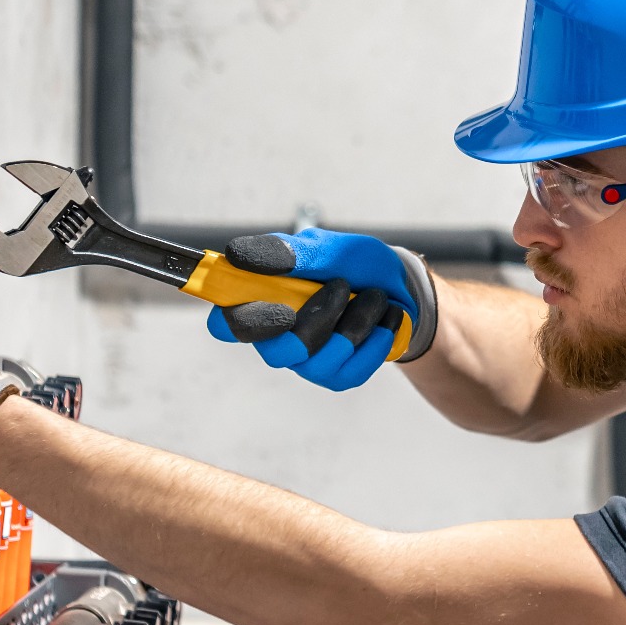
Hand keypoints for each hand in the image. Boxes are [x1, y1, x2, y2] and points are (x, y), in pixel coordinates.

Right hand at [205, 228, 437, 390]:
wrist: (399, 285)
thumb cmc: (351, 263)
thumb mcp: (324, 248)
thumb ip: (285, 253)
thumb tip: (235, 255)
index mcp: (261, 302)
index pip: (225, 323)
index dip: (237, 321)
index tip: (277, 306)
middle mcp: (276, 338)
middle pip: (276, 353)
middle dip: (315, 320)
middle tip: (341, 285)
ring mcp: (306, 362)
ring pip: (318, 361)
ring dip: (355, 322)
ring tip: (374, 295)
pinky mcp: (336, 377)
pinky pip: (350, 371)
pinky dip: (375, 340)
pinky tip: (385, 319)